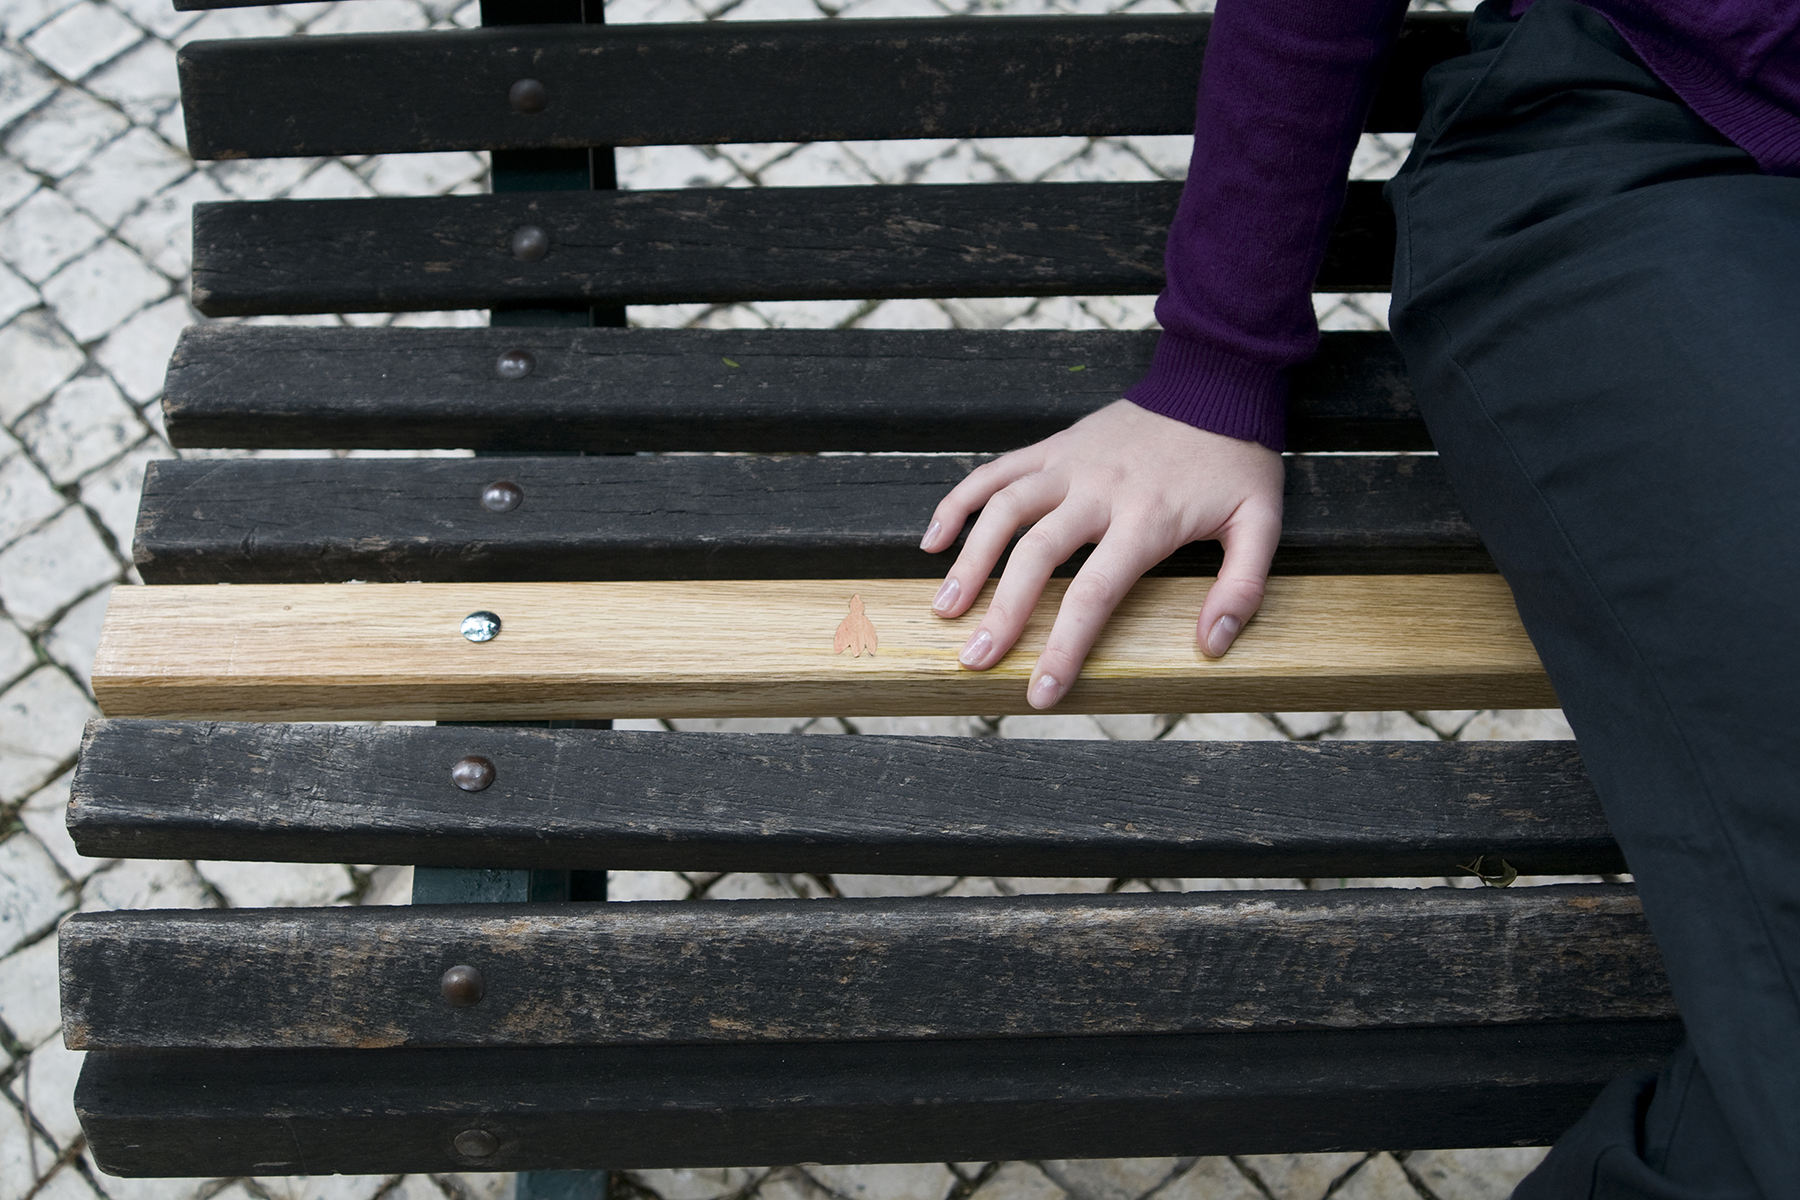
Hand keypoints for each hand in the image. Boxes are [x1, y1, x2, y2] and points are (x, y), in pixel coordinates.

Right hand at [920, 399, 1283, 708]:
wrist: (1213, 381)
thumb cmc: (1236, 460)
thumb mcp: (1261, 522)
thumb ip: (1241, 587)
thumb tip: (1211, 645)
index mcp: (1146, 519)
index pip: (1093, 594)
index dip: (1063, 648)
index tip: (1039, 692)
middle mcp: (1098, 490)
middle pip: (1035, 555)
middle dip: (1001, 613)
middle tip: (973, 660)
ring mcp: (1069, 464)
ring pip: (1003, 510)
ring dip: (969, 559)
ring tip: (945, 607)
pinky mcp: (1053, 447)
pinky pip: (994, 471)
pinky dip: (958, 503)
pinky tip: (934, 540)